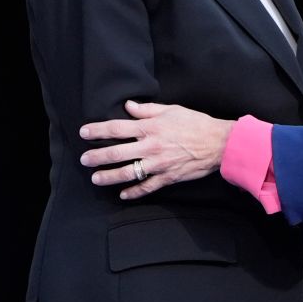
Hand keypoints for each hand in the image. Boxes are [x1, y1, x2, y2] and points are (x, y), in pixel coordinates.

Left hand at [79, 101, 233, 199]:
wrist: (218, 143)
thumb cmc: (196, 123)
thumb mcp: (171, 110)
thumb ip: (147, 110)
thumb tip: (128, 106)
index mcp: (150, 128)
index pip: (117, 129)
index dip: (97, 130)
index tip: (84, 133)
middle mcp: (150, 147)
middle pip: (116, 153)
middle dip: (97, 157)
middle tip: (84, 160)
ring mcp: (158, 164)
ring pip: (127, 173)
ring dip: (109, 176)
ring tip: (96, 178)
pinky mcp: (167, 177)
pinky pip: (146, 187)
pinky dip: (134, 192)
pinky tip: (123, 195)